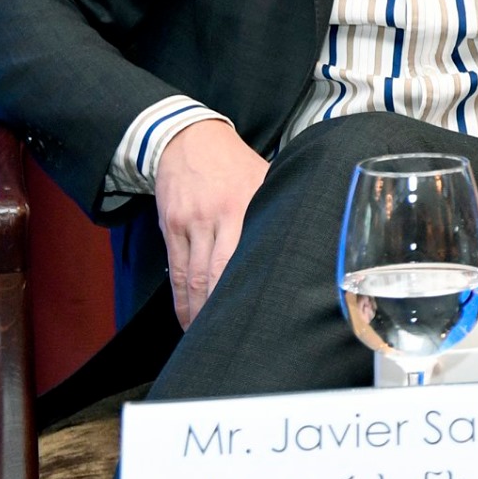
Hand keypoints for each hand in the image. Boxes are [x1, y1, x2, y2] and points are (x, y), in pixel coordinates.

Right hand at [153, 120, 267, 329]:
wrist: (190, 139)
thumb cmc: (236, 164)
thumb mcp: (265, 178)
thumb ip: (279, 208)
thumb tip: (306, 242)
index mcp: (251, 202)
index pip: (252, 252)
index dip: (254, 286)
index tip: (263, 313)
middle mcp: (220, 214)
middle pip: (220, 272)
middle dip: (223, 309)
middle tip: (232, 337)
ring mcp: (193, 222)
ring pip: (194, 277)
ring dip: (199, 311)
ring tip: (206, 338)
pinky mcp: (171, 227)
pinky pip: (175, 271)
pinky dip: (180, 299)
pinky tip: (187, 319)